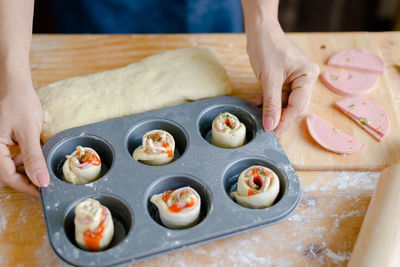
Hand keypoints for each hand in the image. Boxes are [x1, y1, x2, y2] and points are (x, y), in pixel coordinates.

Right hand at [0, 73, 48, 196]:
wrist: (15, 84)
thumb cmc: (19, 103)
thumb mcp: (28, 132)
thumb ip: (34, 158)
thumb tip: (41, 181)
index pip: (7, 177)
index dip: (26, 187)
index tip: (42, 192)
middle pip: (8, 173)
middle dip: (26, 179)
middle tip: (44, 183)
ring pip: (11, 166)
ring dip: (27, 170)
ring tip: (44, 170)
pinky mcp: (5, 140)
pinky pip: (13, 156)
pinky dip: (26, 159)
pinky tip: (38, 156)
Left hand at [245, 20, 318, 136]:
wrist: (259, 29)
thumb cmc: (267, 47)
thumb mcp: (269, 79)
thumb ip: (271, 104)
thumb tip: (270, 126)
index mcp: (308, 76)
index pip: (297, 106)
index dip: (284, 121)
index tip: (273, 134)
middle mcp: (305, 79)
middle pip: (293, 106)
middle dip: (279, 119)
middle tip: (267, 132)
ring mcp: (295, 79)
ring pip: (284, 103)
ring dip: (271, 111)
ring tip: (259, 121)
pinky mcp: (284, 79)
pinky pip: (277, 96)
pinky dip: (267, 102)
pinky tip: (256, 107)